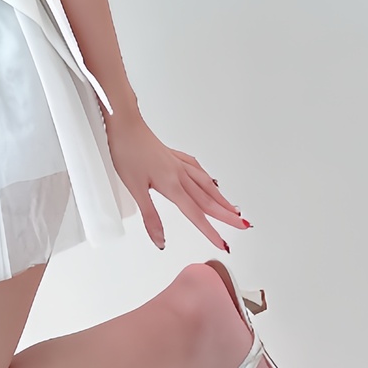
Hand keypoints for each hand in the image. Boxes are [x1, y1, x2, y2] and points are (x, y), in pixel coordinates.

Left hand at [105, 112, 248, 251]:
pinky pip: (196, 170)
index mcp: (172, 185)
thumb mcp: (135, 189)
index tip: (222, 244)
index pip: (195, 214)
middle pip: (207, 200)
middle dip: (226, 215)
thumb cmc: (127, 152)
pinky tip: (209, 180)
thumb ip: (150, 217)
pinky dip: (207, 179)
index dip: (210, 231)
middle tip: (243, 226)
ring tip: (233, 209)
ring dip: (221, 198)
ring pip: (205, 184)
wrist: (124, 124)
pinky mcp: (173, 155)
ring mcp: (178, 163)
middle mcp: (179, 174)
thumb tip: (160, 240)